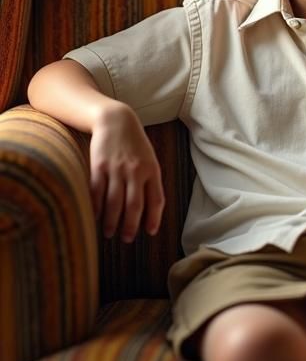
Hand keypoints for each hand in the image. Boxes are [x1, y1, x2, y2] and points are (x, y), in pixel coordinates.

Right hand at [89, 102, 165, 242]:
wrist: (116, 120)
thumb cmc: (134, 144)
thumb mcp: (149, 159)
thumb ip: (151, 181)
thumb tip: (150, 211)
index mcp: (152, 170)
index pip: (156, 200)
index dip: (154, 219)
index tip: (150, 232)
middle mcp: (135, 171)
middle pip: (134, 206)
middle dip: (130, 227)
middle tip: (127, 239)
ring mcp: (116, 169)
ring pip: (114, 203)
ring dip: (111, 222)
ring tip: (109, 233)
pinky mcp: (99, 166)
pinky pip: (97, 192)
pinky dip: (96, 208)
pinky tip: (95, 217)